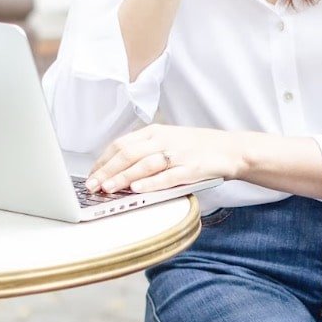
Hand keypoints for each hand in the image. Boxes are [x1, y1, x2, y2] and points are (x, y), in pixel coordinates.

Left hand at [86, 125, 244, 194]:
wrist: (230, 149)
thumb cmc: (197, 148)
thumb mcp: (168, 141)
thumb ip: (145, 151)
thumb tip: (117, 168)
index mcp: (155, 132)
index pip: (121, 144)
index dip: (103, 160)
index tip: (91, 175)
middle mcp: (163, 140)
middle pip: (128, 153)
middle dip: (107, 170)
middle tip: (92, 185)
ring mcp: (177, 154)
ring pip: (144, 164)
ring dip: (123, 177)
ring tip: (108, 188)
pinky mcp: (190, 169)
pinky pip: (167, 176)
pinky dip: (150, 183)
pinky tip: (137, 189)